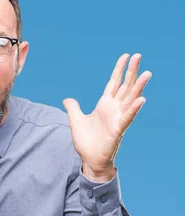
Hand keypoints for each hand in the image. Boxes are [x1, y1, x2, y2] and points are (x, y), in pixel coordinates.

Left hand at [63, 54, 151, 181]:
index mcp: (105, 105)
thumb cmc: (86, 141)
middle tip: (138, 55)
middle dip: (131, 71)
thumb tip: (67, 99)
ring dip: (138, 87)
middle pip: (125, 86)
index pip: (114, 83)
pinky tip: (141, 100)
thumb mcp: (75, 120)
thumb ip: (73, 108)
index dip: (119, 70)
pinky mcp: (118, 130)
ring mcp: (118, 119)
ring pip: (130, 99)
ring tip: (146, 73)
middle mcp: (114, 109)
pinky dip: (134, 109)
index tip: (126, 56)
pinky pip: (128, 118)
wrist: (89, 160)